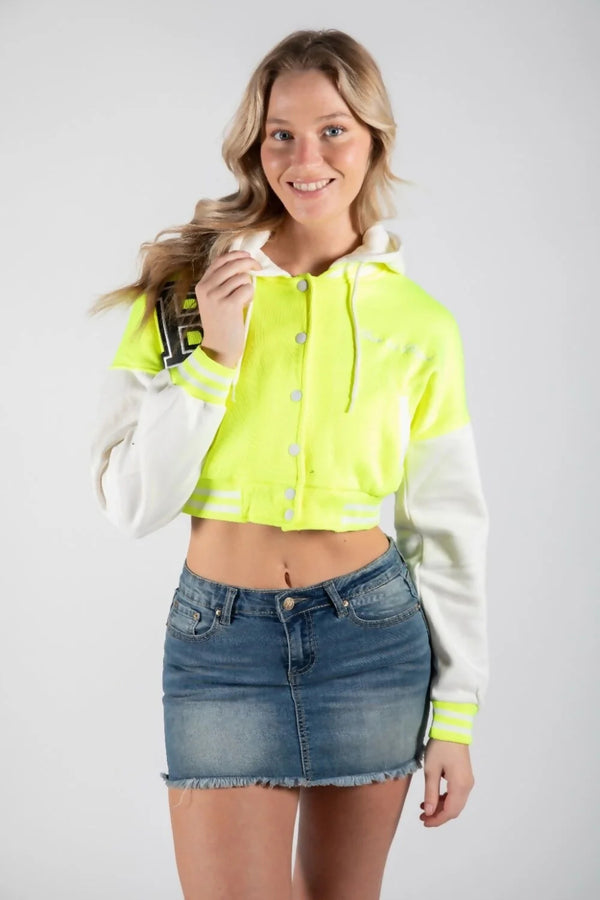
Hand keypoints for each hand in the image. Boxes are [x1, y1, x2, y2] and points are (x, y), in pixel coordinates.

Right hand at [195, 250, 261, 365]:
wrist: (219, 346)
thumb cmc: (220, 322)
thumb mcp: (214, 299)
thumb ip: (221, 282)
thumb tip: (241, 262)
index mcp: (202, 285)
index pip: (219, 260)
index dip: (236, 255)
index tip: (247, 256)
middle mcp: (206, 288)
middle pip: (232, 265)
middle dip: (249, 263)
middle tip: (258, 268)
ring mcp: (216, 297)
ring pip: (242, 277)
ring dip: (248, 286)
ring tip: (243, 299)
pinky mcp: (229, 305)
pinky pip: (247, 288)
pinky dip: (250, 295)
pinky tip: (245, 304)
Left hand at [419, 738, 474, 826]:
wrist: (452, 728)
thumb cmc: (440, 747)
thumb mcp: (431, 770)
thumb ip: (430, 793)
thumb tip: (429, 812)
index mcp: (460, 786)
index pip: (449, 812)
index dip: (436, 820)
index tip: (423, 821)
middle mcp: (467, 786)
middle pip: (454, 810)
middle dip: (438, 815)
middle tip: (422, 816)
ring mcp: (467, 781)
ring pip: (456, 803)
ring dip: (441, 807)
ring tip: (424, 806)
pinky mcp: (465, 776)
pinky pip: (456, 794)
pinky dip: (445, 799)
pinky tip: (433, 796)